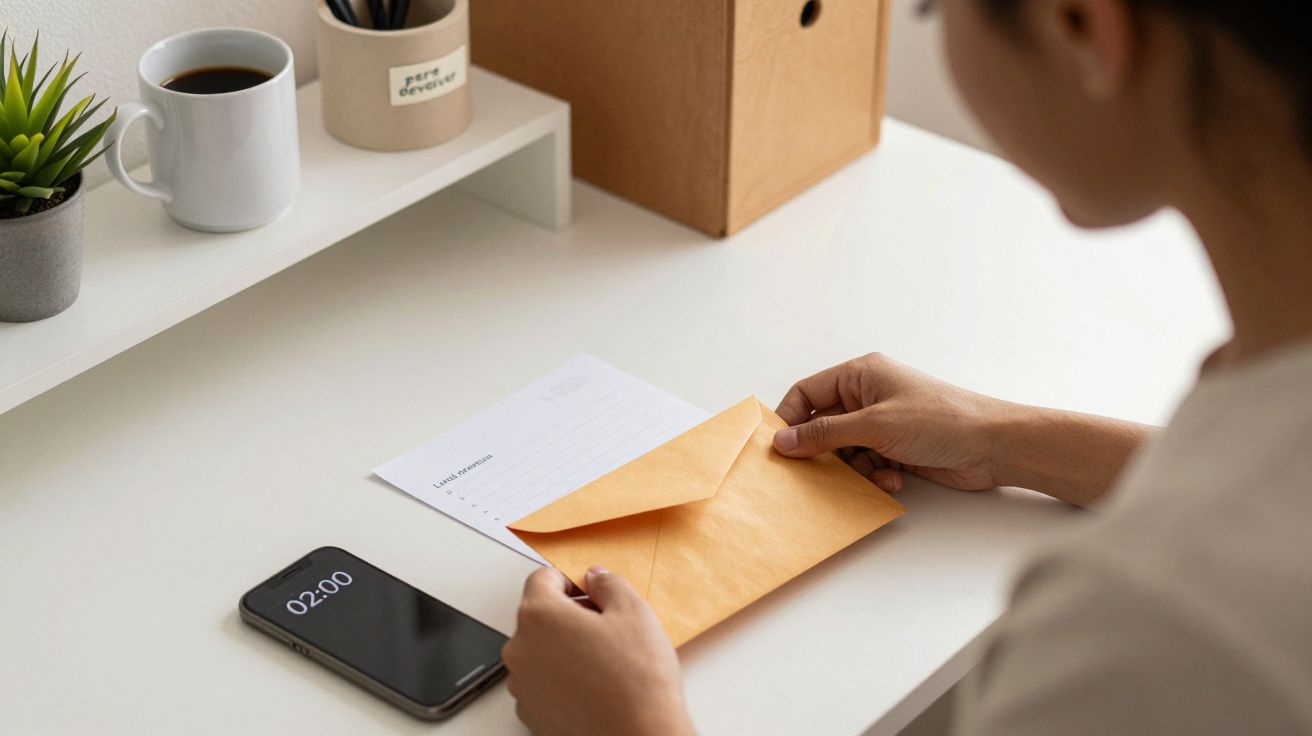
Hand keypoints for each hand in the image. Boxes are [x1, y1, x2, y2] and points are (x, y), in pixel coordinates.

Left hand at [503, 566, 695, 735]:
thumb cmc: (635, 680)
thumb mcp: (634, 611)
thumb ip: (608, 583)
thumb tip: (595, 578)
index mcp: (539, 615)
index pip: (542, 578)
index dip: (570, 580)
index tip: (589, 592)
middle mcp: (520, 649)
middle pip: (539, 616)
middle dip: (568, 616)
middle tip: (605, 628)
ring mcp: (522, 685)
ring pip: (540, 650)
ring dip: (563, 648)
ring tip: (603, 662)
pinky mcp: (530, 713)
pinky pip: (542, 682)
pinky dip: (561, 678)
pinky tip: (594, 685)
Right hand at [773, 353, 1012, 492]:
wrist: (993, 445)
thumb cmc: (940, 420)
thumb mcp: (875, 426)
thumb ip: (825, 434)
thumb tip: (783, 440)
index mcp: (861, 375)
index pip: (807, 392)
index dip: (789, 418)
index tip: (778, 448)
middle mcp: (868, 396)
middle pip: (823, 425)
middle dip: (823, 451)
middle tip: (816, 474)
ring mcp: (882, 423)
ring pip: (843, 450)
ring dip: (853, 468)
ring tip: (873, 472)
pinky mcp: (896, 447)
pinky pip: (866, 463)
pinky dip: (873, 474)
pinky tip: (894, 477)